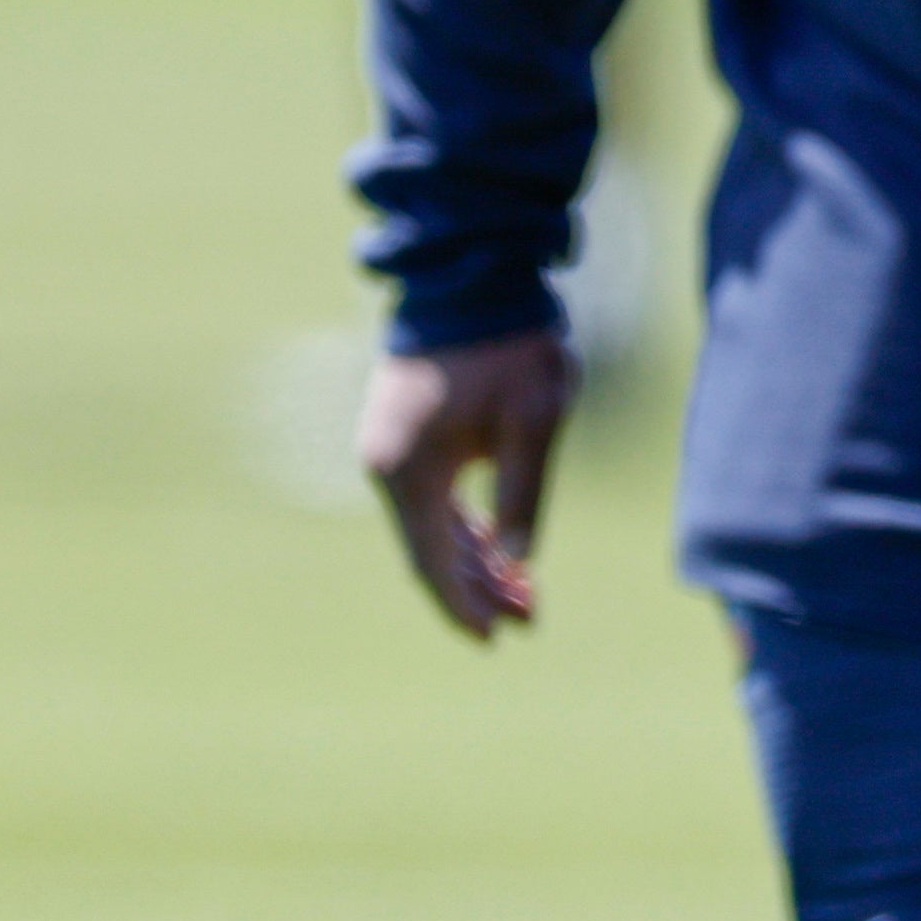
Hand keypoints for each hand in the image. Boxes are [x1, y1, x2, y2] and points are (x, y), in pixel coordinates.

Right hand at [357, 329, 577, 639]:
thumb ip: (523, 491)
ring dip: (476, 562)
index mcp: (406, 470)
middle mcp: (387, 468)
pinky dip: (467, 528)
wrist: (472, 280)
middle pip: (431, 550)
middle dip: (478, 589)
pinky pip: (435, 500)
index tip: (493, 640)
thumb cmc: (508, 346)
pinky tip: (501, 554)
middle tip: (528, 620)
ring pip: (434, 528)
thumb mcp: (533, 419)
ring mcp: (392, 452)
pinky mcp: (408, 437)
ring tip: (525, 598)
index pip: (431, 560)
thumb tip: (520, 560)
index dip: (462, 604)